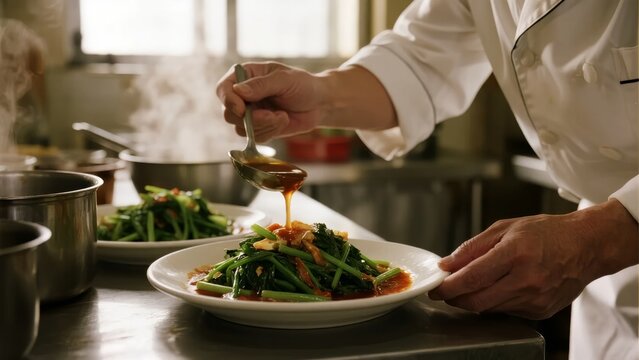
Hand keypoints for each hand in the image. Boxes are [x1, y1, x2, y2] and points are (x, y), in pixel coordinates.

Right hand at [216, 62, 324, 141]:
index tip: (242, 109)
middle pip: (228, 113)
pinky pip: (254, 137)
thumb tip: (239, 91)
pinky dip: (270, 132)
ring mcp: (250, 113)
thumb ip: (261, 85)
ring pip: (241, 128)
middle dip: (251, 119)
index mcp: (245, 76)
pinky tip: (283, 121)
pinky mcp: (259, 128)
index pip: (223, 89)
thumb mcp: (284, 80)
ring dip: (264, 125)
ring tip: (283, 116)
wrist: (319, 104)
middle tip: (272, 115)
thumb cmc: (303, 85)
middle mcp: (243, 96)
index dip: (228, 101)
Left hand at [429, 199, 637, 319]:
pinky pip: (506, 310)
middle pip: (477, 300)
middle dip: (454, 298)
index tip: (435, 288)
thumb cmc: (546, 232)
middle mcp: (527, 279)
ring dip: (472, 300)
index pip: (472, 277)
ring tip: (469, 285)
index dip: (448, 286)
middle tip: (445, 291)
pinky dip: (494, 301)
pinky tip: (497, 287)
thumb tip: (447, 264)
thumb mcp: (505, 228)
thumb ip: (472, 248)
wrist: (586, 246)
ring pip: (489, 308)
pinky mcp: (540, 311)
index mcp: (516, 253)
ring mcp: (535, 298)